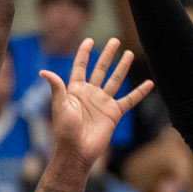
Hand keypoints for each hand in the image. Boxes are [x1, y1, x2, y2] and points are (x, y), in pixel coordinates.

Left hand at [40, 38, 153, 171]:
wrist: (77, 151)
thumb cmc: (64, 130)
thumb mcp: (59, 106)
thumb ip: (57, 87)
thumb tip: (43, 72)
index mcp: (75, 90)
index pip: (80, 66)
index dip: (84, 53)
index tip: (89, 40)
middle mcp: (90, 93)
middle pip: (100, 69)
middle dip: (107, 55)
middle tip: (114, 41)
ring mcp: (103, 102)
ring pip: (115, 80)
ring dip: (122, 67)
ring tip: (129, 53)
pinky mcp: (114, 113)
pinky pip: (129, 100)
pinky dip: (139, 92)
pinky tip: (149, 83)